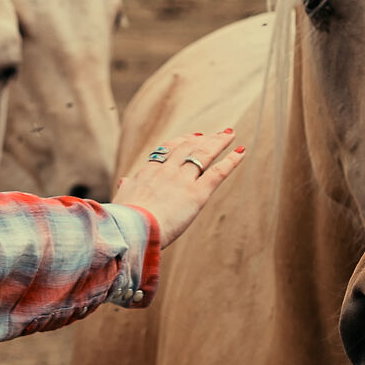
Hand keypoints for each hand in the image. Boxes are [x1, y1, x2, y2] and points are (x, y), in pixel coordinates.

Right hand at [111, 128, 247, 245]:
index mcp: (148, 173)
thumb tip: (123, 181)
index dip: (181, 142)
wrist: (132, 230)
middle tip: (216, 133)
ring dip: (218, 142)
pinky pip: (218, 172)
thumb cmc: (124, 221)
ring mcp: (182, 180)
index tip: (192, 137)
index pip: (167, 151)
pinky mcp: (197, 194)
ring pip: (204, 154)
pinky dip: (231, 160)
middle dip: (203, 139)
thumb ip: (126, 189)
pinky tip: (242, 152)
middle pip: (187, 147)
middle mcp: (166, 171)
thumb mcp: (122, 201)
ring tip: (230, 134)